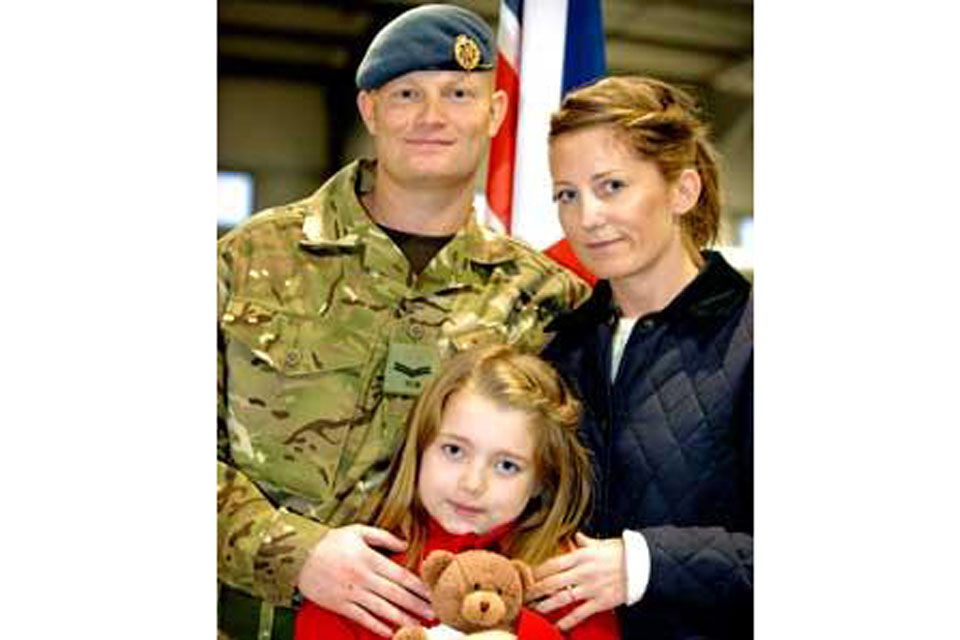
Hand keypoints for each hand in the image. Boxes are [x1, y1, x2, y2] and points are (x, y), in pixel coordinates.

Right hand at [296, 524, 434, 637]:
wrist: (298, 555)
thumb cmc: (330, 541)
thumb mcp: (357, 531)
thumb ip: (383, 537)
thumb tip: (405, 545)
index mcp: (370, 558)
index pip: (401, 575)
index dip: (419, 586)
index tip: (433, 593)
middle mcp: (363, 577)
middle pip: (396, 594)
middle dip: (417, 605)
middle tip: (435, 614)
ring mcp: (351, 593)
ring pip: (382, 609)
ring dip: (403, 618)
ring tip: (419, 625)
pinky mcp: (340, 605)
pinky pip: (362, 617)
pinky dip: (377, 626)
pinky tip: (391, 632)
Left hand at [527, 532, 626, 630]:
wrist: (644, 565)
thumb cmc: (622, 553)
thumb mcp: (601, 544)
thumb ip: (585, 542)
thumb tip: (576, 537)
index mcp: (581, 556)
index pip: (552, 564)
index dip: (537, 571)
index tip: (527, 576)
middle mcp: (583, 572)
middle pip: (552, 582)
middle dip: (536, 590)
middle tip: (524, 595)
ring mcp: (590, 588)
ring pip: (561, 599)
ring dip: (545, 606)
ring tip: (534, 610)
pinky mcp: (600, 602)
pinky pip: (579, 613)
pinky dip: (567, 621)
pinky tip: (557, 626)